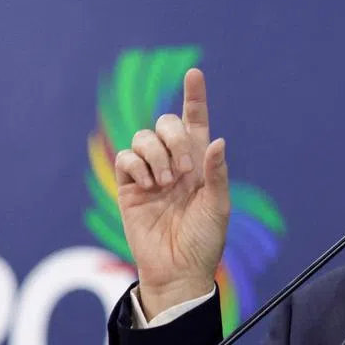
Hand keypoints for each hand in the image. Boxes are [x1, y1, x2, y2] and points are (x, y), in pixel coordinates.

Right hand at [114, 68, 229, 319]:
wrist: (178, 271)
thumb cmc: (204, 241)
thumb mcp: (218, 207)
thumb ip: (215, 174)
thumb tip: (218, 141)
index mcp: (199, 163)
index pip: (195, 121)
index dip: (194, 97)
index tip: (194, 73)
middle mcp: (174, 162)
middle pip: (166, 124)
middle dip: (175, 138)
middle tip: (184, 170)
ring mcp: (149, 173)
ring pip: (144, 137)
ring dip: (156, 154)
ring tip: (166, 183)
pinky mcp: (129, 187)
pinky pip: (126, 158)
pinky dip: (137, 165)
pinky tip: (149, 186)